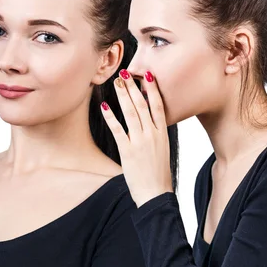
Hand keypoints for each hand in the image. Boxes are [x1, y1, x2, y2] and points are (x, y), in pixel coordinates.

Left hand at [101, 69, 172, 206]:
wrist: (156, 193)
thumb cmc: (158, 175)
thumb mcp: (161, 151)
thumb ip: (155, 136)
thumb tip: (148, 125)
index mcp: (162, 134)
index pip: (158, 105)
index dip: (152, 88)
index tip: (147, 75)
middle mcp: (152, 134)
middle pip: (142, 104)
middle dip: (133, 87)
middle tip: (125, 73)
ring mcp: (140, 142)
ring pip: (130, 113)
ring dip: (122, 95)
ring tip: (115, 82)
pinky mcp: (128, 151)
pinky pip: (117, 129)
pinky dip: (110, 116)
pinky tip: (104, 105)